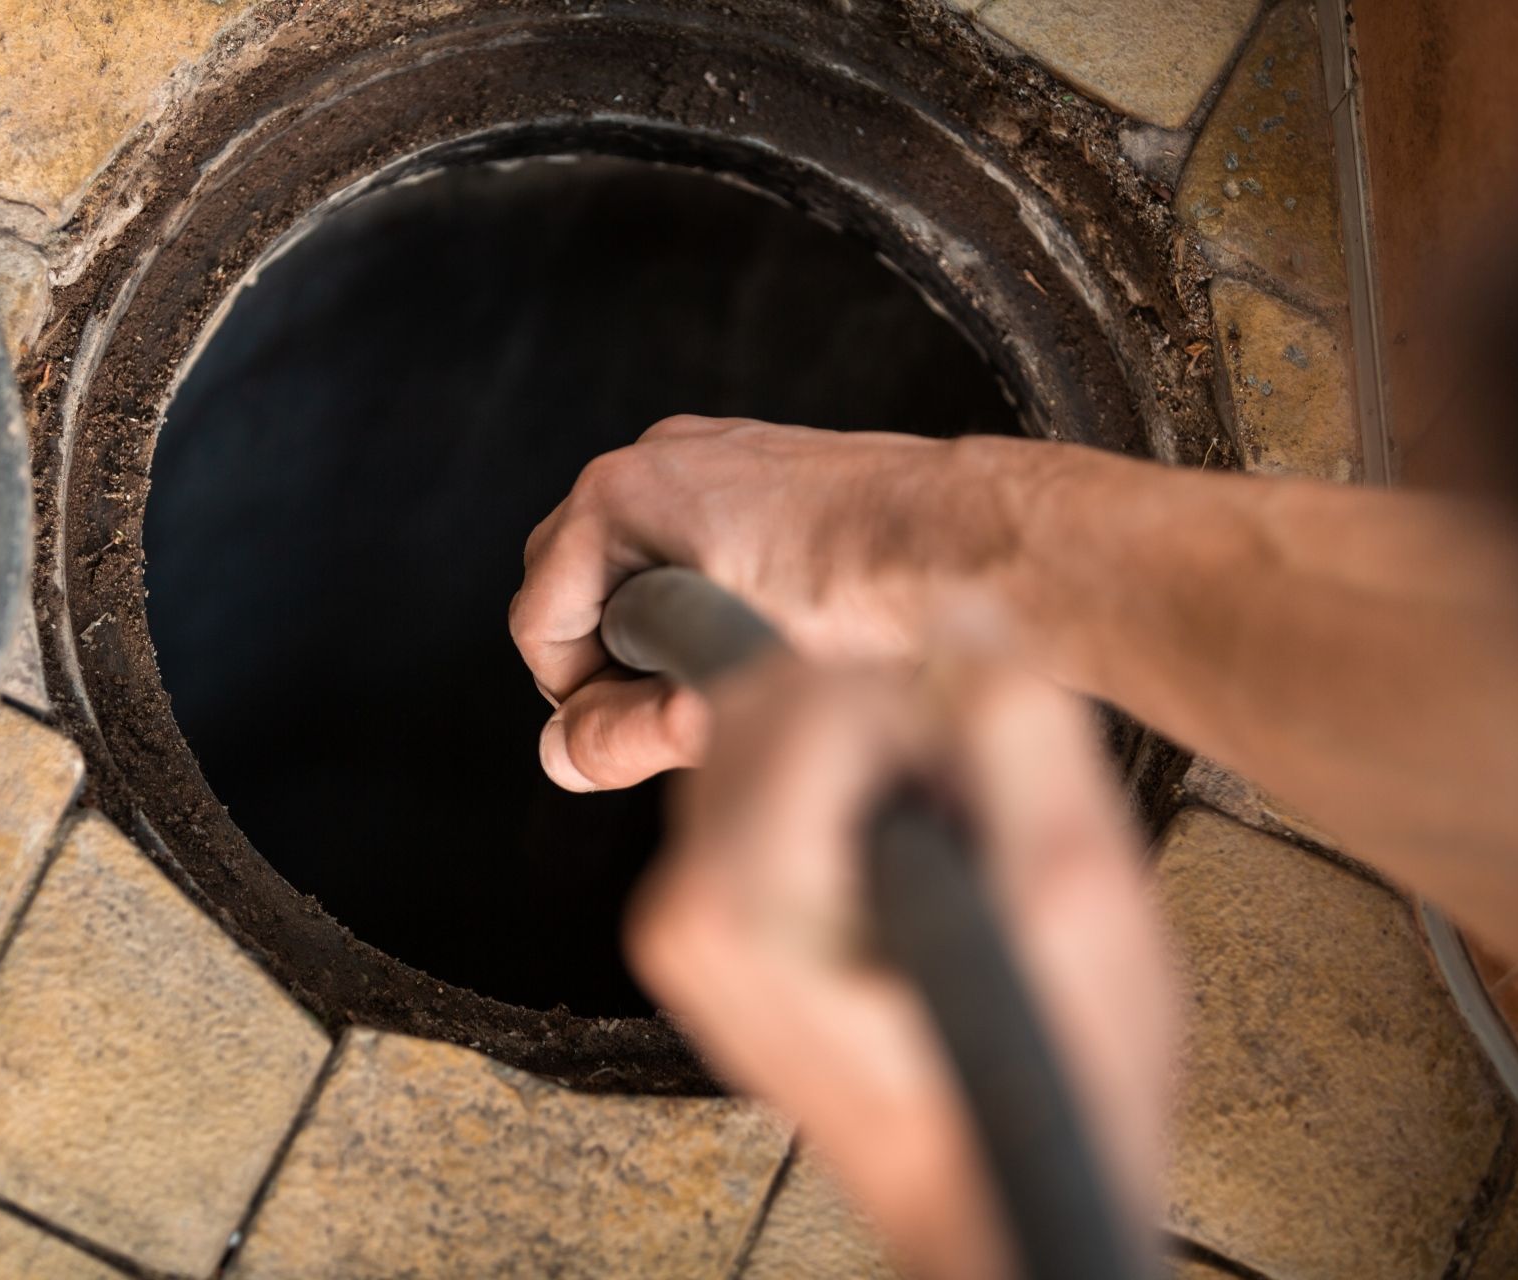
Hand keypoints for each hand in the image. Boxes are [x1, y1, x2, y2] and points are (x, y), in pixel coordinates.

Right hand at [510, 416, 1051, 790]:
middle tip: (684, 705)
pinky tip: (774, 630)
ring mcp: (706, 455)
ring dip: (660, 629)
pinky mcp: (757, 467)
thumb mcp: (728, 686)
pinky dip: (706, 594)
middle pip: (572, 587)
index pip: (538, 624)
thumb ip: (626, 728)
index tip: (646, 724)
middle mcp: (654, 458)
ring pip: (632, 568)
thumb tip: (562, 755)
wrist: (979, 545)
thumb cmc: (869, 606)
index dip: (580, 697)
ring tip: (737, 668)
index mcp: (622, 497)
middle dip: (612, 658)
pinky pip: (689, 542)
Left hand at [625, 657, 1172, 1278]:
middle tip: (963, 812)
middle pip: (759, 703)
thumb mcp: (1076, 896)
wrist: (996, 1199)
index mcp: (752, 895)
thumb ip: (1015, 736)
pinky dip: (830, 796)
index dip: (921, 710)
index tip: (980, 785)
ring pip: (753, 739)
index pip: (809, 693)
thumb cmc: (1043, 1084)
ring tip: (939, 849)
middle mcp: (688, 905)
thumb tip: (960, 625)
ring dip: (856, 756)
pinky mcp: (703, 934)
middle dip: (879, 725)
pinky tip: (902, 870)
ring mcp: (684, 925)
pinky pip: (754, 797)